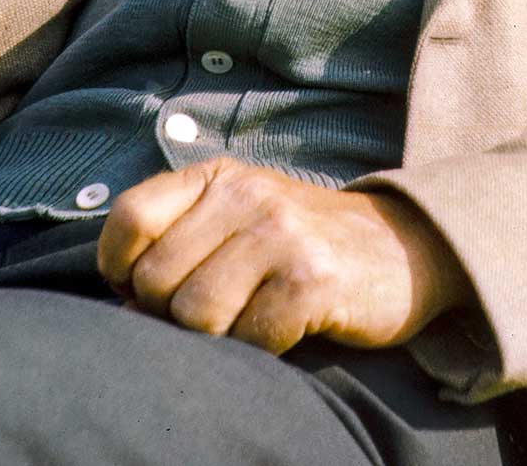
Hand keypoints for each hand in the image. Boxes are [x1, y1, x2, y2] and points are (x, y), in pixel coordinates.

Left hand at [96, 158, 471, 354]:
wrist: (407, 248)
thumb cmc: (305, 244)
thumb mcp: (239, 216)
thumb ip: (178, 242)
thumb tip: (119, 305)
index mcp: (218, 177)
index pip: (130, 218)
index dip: (121, 267)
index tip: (144, 290)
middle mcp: (246, 196)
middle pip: (156, 281)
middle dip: (173, 314)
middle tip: (220, 311)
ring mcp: (280, 235)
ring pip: (196, 316)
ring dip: (218, 336)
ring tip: (252, 319)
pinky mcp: (311, 281)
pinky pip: (248, 339)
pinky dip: (260, 349)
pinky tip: (287, 329)